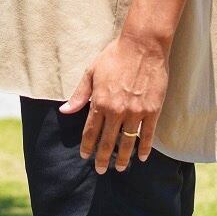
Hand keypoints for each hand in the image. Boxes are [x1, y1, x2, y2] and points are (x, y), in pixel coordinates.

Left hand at [58, 33, 168, 171]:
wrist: (143, 45)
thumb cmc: (115, 55)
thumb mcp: (91, 72)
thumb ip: (79, 94)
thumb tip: (64, 111)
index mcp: (99, 102)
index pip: (90, 132)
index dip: (87, 146)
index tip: (85, 156)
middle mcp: (116, 111)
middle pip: (107, 142)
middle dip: (102, 158)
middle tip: (100, 170)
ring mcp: (136, 112)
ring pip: (127, 143)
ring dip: (123, 158)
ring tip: (121, 168)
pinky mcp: (152, 110)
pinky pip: (147, 135)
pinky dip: (144, 148)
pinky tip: (141, 157)